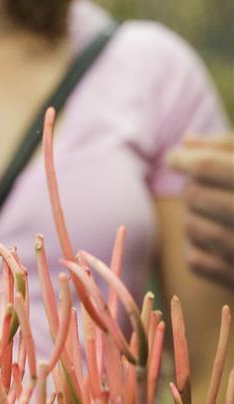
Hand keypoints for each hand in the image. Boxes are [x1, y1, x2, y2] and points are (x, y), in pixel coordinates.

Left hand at [166, 133, 233, 288]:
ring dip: (194, 216)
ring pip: (191, 227)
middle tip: (206, 187)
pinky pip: (195, 260)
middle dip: (194, 188)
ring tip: (213, 213)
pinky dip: (198, 249)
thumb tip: (186, 143)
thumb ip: (229, 148)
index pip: (207, 167)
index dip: (185, 160)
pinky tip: (218, 242)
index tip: (176, 158)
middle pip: (195, 196)